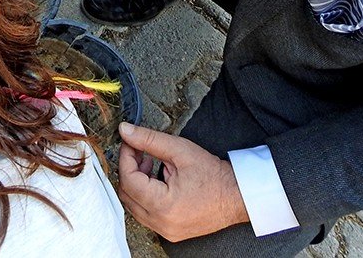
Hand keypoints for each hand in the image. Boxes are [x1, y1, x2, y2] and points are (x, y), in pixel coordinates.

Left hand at [117, 122, 249, 241]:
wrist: (237, 197)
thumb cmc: (214, 176)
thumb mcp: (179, 150)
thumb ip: (149, 139)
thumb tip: (125, 131)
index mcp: (163, 205)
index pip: (128, 179)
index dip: (125, 156)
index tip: (129, 142)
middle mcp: (161, 223)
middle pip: (127, 194)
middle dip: (128, 169)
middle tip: (137, 150)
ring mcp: (165, 230)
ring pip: (134, 205)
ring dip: (135, 183)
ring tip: (148, 163)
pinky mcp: (170, 231)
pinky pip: (145, 214)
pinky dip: (144, 196)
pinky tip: (155, 180)